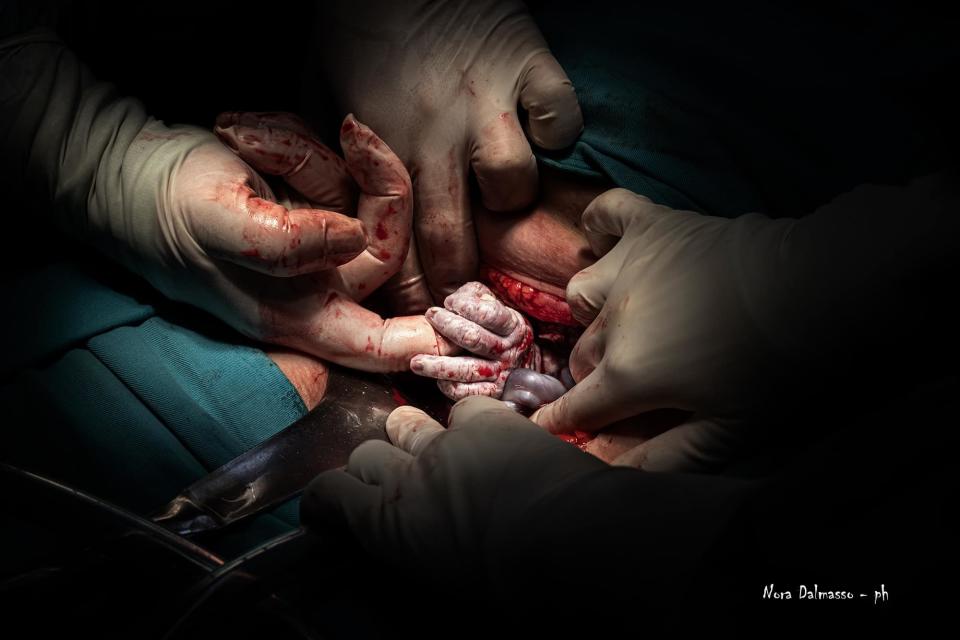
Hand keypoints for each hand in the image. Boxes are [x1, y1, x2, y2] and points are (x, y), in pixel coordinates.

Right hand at [110, 114, 452, 370]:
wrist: (133, 170)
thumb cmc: (165, 212)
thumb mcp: (217, 224)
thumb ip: (282, 242)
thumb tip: (350, 237)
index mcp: (301, 314)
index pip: (383, 344)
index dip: (432, 340)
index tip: (471, 321)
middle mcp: (321, 284)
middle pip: (391, 247)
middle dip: (376, 183)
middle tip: (343, 136)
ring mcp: (322, 240)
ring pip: (363, 195)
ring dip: (309, 154)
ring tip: (250, 141)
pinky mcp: (318, 200)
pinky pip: (338, 165)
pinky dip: (295, 139)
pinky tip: (248, 136)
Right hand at [301, 396, 606, 580]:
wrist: (569, 543)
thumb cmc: (509, 586)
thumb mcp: (442, 582)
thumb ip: (413, 549)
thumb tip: (413, 542)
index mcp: (390, 524)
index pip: (331, 493)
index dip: (326, 497)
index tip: (331, 505)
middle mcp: (408, 475)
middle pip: (366, 454)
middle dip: (375, 467)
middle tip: (397, 482)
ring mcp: (447, 442)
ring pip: (407, 423)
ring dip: (415, 438)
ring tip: (440, 454)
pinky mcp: (488, 421)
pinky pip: (464, 411)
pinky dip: (472, 425)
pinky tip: (490, 440)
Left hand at [315, 0, 583, 305]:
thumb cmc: (353, 31)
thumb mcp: (318, 98)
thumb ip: (332, 162)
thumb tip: (341, 220)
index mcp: (383, 148)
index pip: (400, 248)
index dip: (414, 292)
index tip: (425, 312)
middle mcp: (438, 134)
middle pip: (457, 237)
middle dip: (461, 277)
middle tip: (467, 288)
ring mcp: (489, 101)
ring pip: (514, 186)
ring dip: (508, 198)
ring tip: (498, 193)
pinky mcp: (531, 65)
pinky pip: (560, 120)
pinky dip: (553, 131)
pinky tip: (535, 130)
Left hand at [410, 282, 538, 399]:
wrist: (524, 362)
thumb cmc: (500, 328)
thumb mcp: (497, 306)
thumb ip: (477, 296)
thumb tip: (453, 300)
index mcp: (512, 326)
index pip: (489, 314)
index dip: (466, 305)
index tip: (450, 302)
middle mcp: (507, 350)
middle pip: (473, 338)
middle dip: (448, 326)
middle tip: (430, 317)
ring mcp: (501, 373)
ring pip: (467, 369)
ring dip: (438, 365)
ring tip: (416, 361)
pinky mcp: (493, 392)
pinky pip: (467, 392)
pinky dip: (449, 387)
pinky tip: (437, 379)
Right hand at [530, 188, 795, 443]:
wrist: (815, 290)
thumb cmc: (774, 370)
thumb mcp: (727, 431)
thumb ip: (661, 457)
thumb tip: (602, 468)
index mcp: (629, 373)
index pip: (576, 407)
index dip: (558, 422)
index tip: (543, 429)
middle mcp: (613, 319)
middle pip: (582, 356)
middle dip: (594, 376)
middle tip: (629, 381)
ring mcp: (629, 266)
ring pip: (582, 293)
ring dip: (594, 313)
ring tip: (624, 318)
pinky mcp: (653, 225)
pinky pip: (608, 212)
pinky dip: (601, 224)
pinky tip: (605, 239)